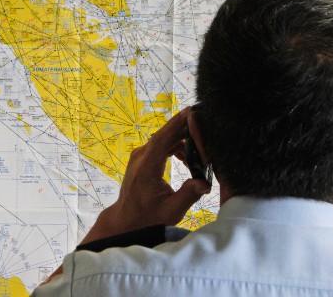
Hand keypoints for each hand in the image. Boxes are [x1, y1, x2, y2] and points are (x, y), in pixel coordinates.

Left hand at [80, 108, 210, 243]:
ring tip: (199, 153)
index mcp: (146, 169)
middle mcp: (140, 158)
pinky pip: (160, 145)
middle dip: (185, 130)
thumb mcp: (171, 211)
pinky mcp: (142, 158)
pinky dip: (175, 147)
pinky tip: (186, 158)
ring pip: (163, 140)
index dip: (176, 124)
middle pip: (164, 136)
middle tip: (205, 129)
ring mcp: (140, 157)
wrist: (126, 220)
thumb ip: (189, 195)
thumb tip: (206, 183)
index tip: (189, 112)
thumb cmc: (148, 218)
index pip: (161, 140)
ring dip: (182, 141)